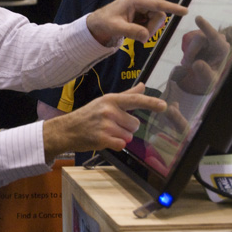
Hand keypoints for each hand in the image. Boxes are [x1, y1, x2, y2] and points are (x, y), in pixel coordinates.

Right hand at [42, 84, 166, 160]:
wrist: (67, 129)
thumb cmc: (88, 115)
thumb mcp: (105, 101)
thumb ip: (127, 95)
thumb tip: (143, 86)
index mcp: (111, 99)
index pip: (135, 100)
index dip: (151, 103)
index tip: (164, 106)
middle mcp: (109, 110)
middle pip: (135, 124)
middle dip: (127, 128)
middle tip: (111, 125)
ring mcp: (106, 125)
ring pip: (129, 136)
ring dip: (120, 137)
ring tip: (106, 132)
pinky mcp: (103, 138)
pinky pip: (121, 144)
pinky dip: (116, 145)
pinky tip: (104, 140)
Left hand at [85, 0, 186, 47]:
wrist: (100, 21)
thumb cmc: (106, 22)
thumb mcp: (116, 28)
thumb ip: (131, 32)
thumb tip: (145, 36)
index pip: (158, 4)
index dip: (172, 8)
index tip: (185, 11)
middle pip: (159, 16)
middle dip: (151, 28)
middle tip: (139, 38)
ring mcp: (145, 3)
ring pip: (157, 19)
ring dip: (148, 29)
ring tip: (134, 31)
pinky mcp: (146, 8)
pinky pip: (153, 21)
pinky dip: (147, 27)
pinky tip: (135, 27)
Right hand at [170, 15, 229, 93]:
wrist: (201, 77)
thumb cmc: (208, 80)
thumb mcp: (208, 81)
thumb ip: (204, 73)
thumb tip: (197, 64)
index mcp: (223, 50)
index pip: (215, 37)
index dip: (206, 27)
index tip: (197, 18)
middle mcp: (218, 40)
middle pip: (199, 39)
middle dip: (191, 52)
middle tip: (188, 65)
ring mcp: (208, 38)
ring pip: (192, 40)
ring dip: (189, 52)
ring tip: (190, 64)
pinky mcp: (199, 37)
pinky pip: (189, 40)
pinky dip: (187, 51)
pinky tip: (191, 58)